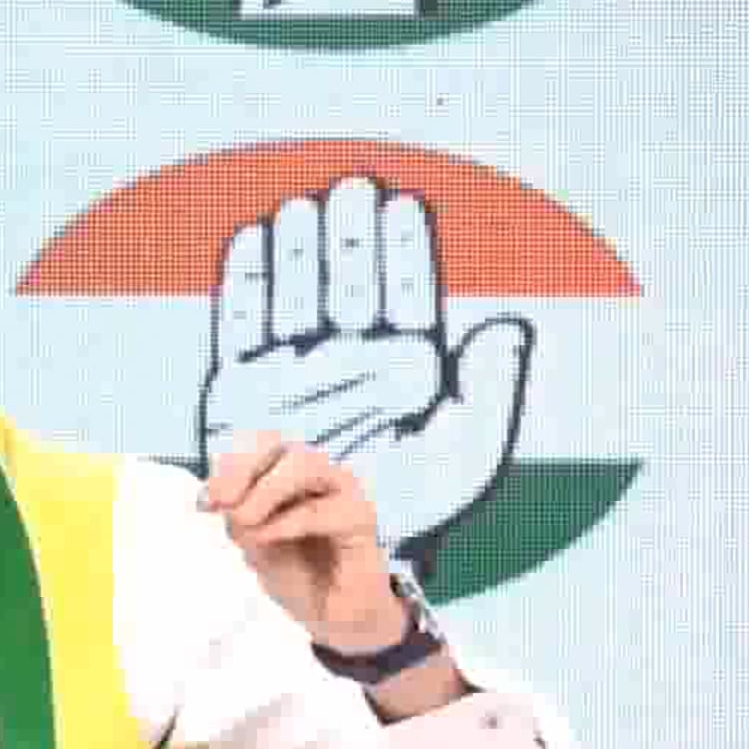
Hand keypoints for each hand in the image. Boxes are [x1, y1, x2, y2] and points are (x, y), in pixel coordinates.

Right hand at [197, 174, 532, 576]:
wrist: (332, 559)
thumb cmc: (402, 509)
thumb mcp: (464, 457)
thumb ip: (490, 393)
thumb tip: (507, 327)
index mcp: (403, 368)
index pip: (404, 294)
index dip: (403, 250)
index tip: (403, 205)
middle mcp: (346, 361)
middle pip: (348, 285)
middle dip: (350, 238)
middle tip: (350, 189)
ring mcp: (292, 371)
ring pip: (297, 294)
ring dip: (300, 250)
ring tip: (305, 209)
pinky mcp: (241, 390)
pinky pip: (241, 327)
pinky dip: (245, 286)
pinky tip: (252, 240)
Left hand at [202, 431, 402, 650]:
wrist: (335, 619)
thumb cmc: (298, 576)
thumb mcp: (254, 545)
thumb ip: (236, 517)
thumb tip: (213, 496)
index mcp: (287, 474)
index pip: (258, 443)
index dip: (228, 463)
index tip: (206, 500)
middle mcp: (316, 474)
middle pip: (279, 444)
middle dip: (242, 468)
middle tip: (222, 503)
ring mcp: (342, 492)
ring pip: (306, 464)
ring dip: (267, 489)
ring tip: (243, 520)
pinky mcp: (361, 520)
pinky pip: (323, 510)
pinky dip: (287, 521)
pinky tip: (265, 538)